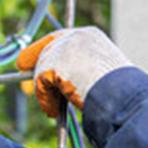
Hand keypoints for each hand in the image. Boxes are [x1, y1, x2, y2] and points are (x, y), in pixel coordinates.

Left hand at [17, 27, 131, 116]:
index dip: (43, 51)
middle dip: (38, 72)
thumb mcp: (100, 76)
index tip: (27, 63)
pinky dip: (45, 99)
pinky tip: (53, 111)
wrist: (121, 94)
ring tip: (53, 108)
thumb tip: (58, 85)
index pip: (60, 38)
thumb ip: (79, 72)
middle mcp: (76, 36)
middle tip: (38, 92)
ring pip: (42, 69)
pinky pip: (41, 84)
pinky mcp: (53, 63)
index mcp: (91, 36)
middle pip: (46, 51)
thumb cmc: (119, 91)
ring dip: (45, 91)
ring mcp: (64, 48)